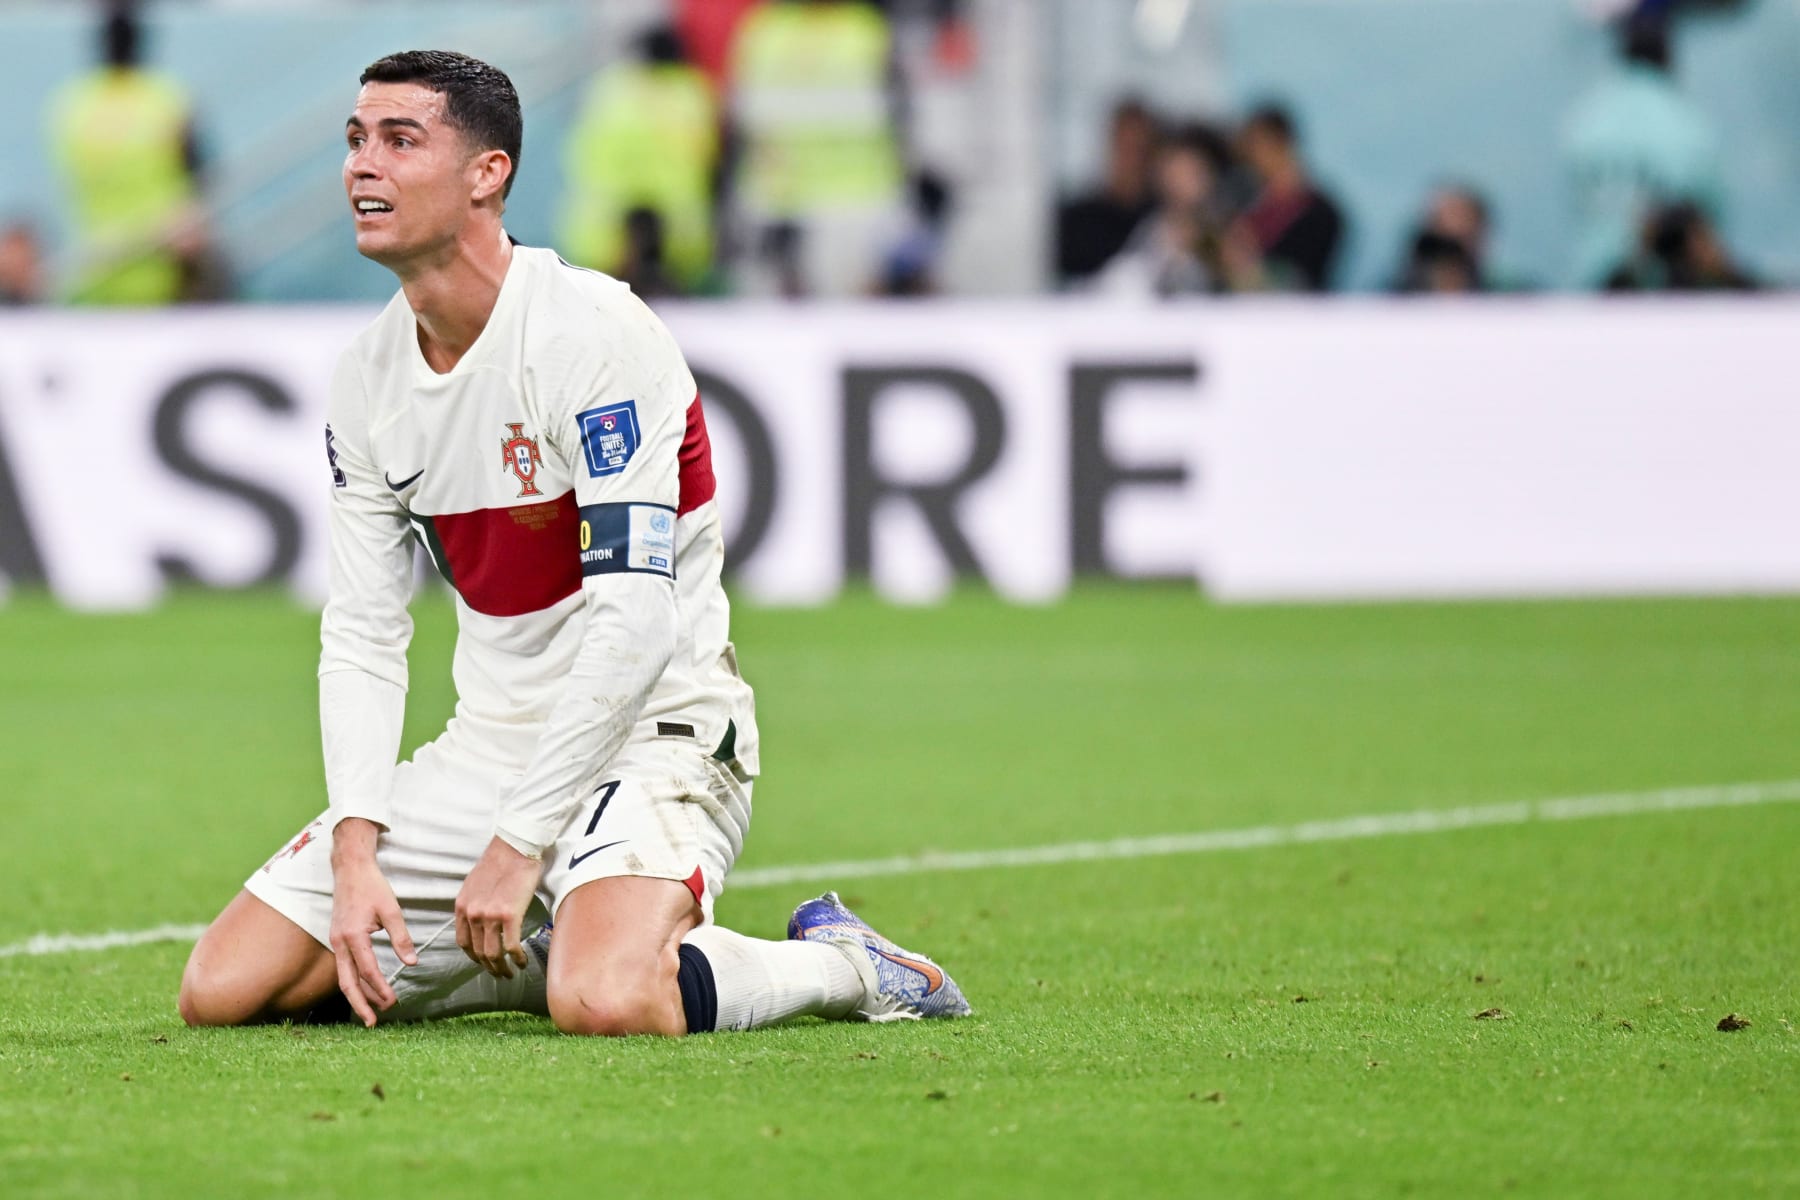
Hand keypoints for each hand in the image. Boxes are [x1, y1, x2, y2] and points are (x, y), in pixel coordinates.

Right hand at [327, 817, 417, 1027]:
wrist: (350, 869)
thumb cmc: (372, 887)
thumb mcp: (392, 910)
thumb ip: (401, 937)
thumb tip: (412, 963)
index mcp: (353, 935)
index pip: (368, 970)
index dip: (380, 989)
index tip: (393, 1001)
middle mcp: (340, 942)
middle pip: (347, 982)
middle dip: (360, 1004)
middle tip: (373, 1023)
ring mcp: (335, 942)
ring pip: (344, 977)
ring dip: (358, 995)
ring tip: (374, 1011)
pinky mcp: (337, 940)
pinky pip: (344, 967)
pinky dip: (354, 981)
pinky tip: (366, 990)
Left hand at [455, 836, 543, 978]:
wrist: (515, 848)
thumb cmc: (500, 862)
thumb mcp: (475, 885)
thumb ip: (475, 904)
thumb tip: (482, 920)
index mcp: (463, 906)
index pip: (464, 942)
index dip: (474, 957)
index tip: (484, 962)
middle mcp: (472, 914)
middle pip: (478, 952)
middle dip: (489, 968)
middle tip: (500, 974)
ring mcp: (490, 916)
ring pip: (493, 954)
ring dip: (502, 968)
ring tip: (511, 972)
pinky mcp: (509, 915)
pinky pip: (511, 946)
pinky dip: (517, 958)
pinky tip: (523, 961)